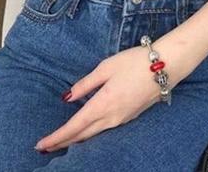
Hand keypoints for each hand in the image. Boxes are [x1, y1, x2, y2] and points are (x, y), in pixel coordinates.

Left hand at [34, 43, 177, 152]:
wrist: (166, 66)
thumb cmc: (135, 62)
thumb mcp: (106, 67)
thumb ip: (86, 83)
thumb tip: (69, 96)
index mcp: (103, 104)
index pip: (75, 126)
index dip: (57, 137)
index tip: (41, 144)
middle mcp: (112, 117)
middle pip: (83, 135)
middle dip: (63, 142)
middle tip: (45, 147)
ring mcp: (123, 119)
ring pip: (95, 134)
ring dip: (77, 139)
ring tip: (62, 141)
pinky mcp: (131, 116)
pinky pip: (106, 129)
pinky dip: (92, 133)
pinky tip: (87, 131)